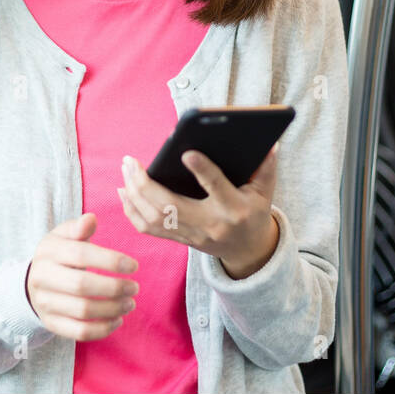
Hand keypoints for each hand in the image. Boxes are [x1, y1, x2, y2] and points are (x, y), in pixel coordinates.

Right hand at [25, 214, 139, 340]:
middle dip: (114, 288)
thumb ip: (79, 227)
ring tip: (130, 303)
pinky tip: (117, 320)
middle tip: (134, 288)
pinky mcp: (51, 323)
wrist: (33, 282)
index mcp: (49, 251)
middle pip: (82, 285)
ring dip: (113, 309)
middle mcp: (43, 278)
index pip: (81, 254)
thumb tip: (91, 219)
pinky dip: (102, 329)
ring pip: (83, 311)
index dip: (110, 261)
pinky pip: (79, 332)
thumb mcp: (64, 235)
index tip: (134, 266)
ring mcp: (45, 303)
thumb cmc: (59, 254)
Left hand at [117, 146, 280, 278]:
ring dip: (133, 194)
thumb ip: (266, 167)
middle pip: (170, 207)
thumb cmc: (254, 213)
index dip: (202, 170)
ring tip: (126, 169)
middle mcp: (209, 224)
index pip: (216, 188)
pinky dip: (131, 210)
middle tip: (131, 160)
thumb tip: (270, 142)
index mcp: (233, 209)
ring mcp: (191, 235)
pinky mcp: (179, 240)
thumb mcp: (265, 192)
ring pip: (154, 219)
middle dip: (145, 184)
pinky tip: (124, 190)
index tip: (185, 152)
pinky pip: (149, 229)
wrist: (248, 251)